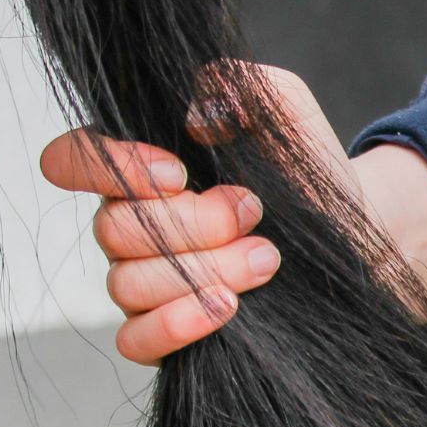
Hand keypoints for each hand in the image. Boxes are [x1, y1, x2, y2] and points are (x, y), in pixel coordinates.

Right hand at [41, 65, 426, 363]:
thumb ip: (240, 85)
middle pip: (114, 229)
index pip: (74, 160)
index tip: (177, 173)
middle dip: (192, 223)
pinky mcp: (169, 332)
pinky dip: (175, 325)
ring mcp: (147, 282)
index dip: (107, 167)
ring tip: (266, 258)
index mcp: (142, 170)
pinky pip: (135, 340)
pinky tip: (227, 307)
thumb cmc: (307, 171)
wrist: (352, 235)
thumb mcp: (284, 108)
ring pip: (128, 284)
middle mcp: (134, 227)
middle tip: (254, 213)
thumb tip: (197, 114)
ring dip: (202, 270)